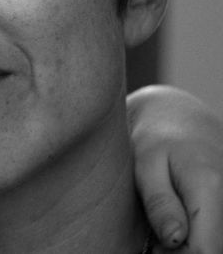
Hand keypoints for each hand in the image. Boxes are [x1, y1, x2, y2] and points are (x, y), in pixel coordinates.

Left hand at [129, 84, 222, 251]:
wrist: (183, 120)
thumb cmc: (157, 140)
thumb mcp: (146, 165)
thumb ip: (159, 202)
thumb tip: (174, 240)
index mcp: (210, 186)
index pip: (206, 249)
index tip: (154, 249)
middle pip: (213, 250)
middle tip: (154, 242)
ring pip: (215, 243)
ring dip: (188, 247)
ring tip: (163, 232)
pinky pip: (215, 234)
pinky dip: (195, 239)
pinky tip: (177, 228)